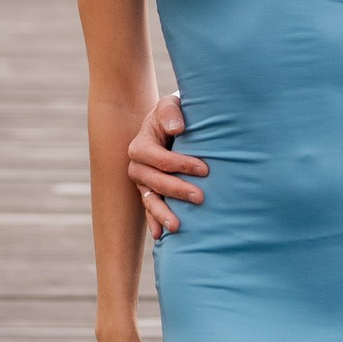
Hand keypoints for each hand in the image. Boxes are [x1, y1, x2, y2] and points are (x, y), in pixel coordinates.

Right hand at [128, 89, 205, 239]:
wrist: (171, 124)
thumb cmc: (173, 114)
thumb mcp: (170, 105)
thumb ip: (171, 112)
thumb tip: (177, 128)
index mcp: (140, 145)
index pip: (159, 159)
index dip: (181, 164)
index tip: (205, 169)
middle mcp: (137, 166)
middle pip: (154, 182)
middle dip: (177, 190)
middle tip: (201, 197)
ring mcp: (142, 183)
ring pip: (149, 200)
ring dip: (162, 214)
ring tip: (177, 228)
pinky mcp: (149, 193)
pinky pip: (149, 209)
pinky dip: (154, 222)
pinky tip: (161, 236)